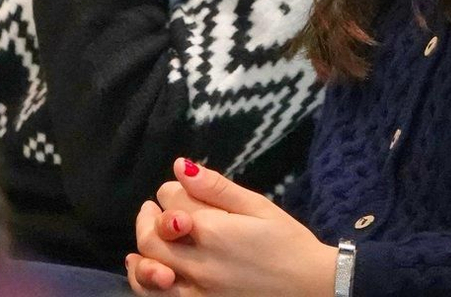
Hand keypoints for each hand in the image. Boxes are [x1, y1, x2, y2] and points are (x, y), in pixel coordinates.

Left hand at [129, 158, 335, 296]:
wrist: (308, 286)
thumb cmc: (287, 242)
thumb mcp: (258, 206)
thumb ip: (217, 188)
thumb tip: (180, 166)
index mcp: (213, 229)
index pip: (171, 201)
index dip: (173, 189)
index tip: (182, 188)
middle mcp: (197, 262)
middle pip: (151, 234)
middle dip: (148, 215)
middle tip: (152, 207)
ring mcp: (195, 289)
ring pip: (147, 268)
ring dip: (142, 246)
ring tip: (149, 232)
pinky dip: (145, 281)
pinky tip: (147, 268)